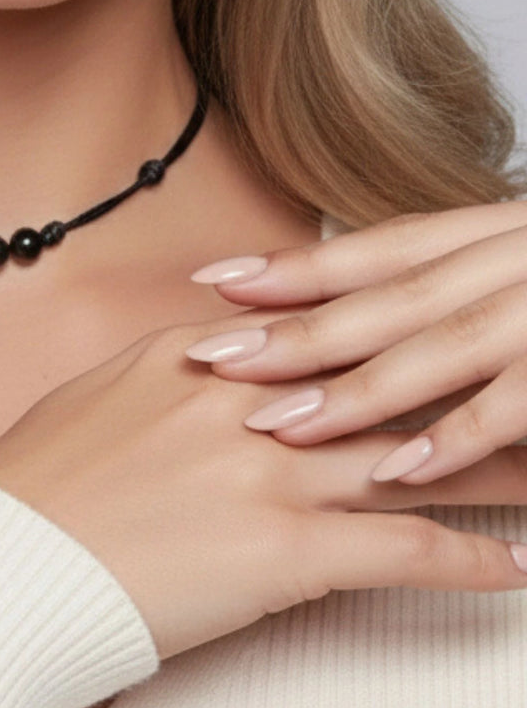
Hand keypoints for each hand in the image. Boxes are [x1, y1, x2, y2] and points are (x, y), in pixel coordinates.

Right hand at [0, 309, 526, 662]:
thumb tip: (209, 363)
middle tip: (521, 375)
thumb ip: (168, 375)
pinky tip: (515, 570)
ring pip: (413, 454)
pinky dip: (469, 561)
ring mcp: (265, 471)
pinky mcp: (279, 551)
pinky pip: (399, 550)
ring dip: (495, 462)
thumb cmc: (33, 487)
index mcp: (198, 359)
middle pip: (382, 383)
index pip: (319, 333)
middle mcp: (245, 402)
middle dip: (462, 379)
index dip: (389, 332)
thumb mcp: (97, 400)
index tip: (437, 334)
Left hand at [182, 201, 526, 485]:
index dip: (296, 266)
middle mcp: (519, 258)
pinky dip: (457, 437)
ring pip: (444, 345)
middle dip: (300, 332)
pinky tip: (393, 472)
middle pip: (394, 296)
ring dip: (357, 390)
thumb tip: (332, 322)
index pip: (382, 249)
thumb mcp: (505, 285)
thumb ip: (434, 298)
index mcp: (495, 235)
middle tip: (211, 359)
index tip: (214, 278)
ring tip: (275, 426)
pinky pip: (517, 403)